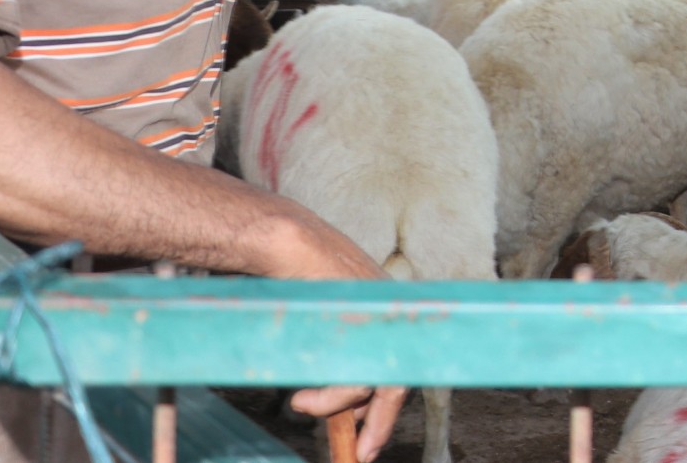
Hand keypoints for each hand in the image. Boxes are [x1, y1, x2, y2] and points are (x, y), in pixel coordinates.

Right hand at [262, 214, 409, 458]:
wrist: (287, 243)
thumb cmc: (295, 279)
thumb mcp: (323, 324)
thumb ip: (339, 358)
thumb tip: (345, 406)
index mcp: (385, 311)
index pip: (397, 365)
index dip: (387, 404)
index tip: (373, 438)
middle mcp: (394, 313)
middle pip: (399, 377)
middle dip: (381, 420)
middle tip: (366, 451)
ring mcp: (385, 316)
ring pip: (376, 382)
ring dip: (338, 405)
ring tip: (303, 404)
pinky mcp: (369, 324)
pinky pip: (358, 376)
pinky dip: (331, 397)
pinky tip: (305, 399)